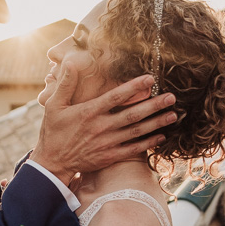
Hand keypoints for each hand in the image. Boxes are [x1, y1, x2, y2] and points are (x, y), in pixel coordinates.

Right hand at [29, 70, 177, 184]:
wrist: (52, 163)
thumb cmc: (53, 132)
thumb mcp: (53, 105)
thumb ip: (65, 84)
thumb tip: (71, 62)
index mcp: (89, 112)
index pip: (116, 96)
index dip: (134, 87)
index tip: (150, 79)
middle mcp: (101, 127)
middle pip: (133, 114)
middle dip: (154, 105)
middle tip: (171, 97)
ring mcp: (107, 143)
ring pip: (137, 132)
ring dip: (156, 123)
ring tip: (173, 115)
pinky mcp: (110, 157)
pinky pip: (133, 149)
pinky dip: (148, 143)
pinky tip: (161, 136)